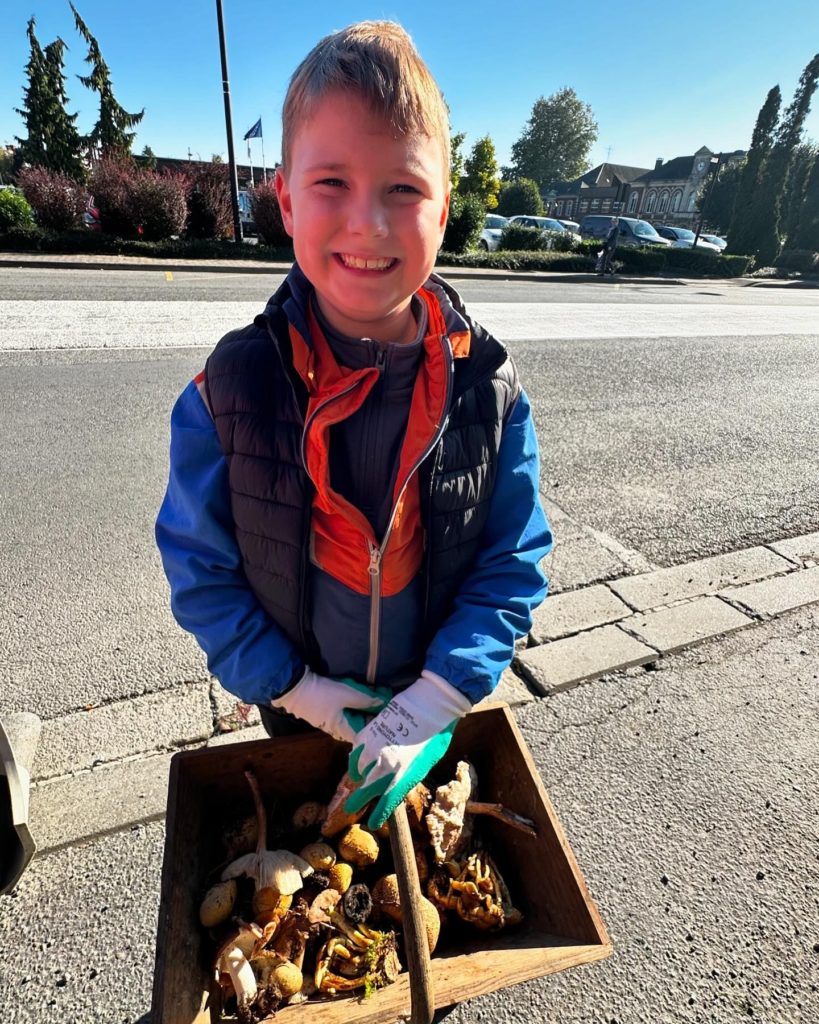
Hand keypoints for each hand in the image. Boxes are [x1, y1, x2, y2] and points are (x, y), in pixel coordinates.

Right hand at [270, 669, 390, 743]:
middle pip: (360, 726)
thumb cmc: (322, 694)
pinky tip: (360, 694)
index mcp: (343, 730)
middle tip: (385, 703)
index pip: (366, 736)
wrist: (294, 687)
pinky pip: (344, 711)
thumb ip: (367, 700)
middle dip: (373, 715)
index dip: (378, 728)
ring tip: (376, 696)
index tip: (389, 717)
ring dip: (363, 708)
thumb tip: (384, 703)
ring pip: (352, 718)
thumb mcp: (348, 694)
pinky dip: (354, 705)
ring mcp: (330, 721)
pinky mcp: (325, 712)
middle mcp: (337, 729)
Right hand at [345, 671, 471, 828]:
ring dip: (358, 777)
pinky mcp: (369, 732)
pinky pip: (356, 751)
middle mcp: (385, 766)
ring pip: (356, 770)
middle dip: (356, 802)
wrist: (432, 703)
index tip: (373, 822)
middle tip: (351, 808)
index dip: (378, 815)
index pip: (385, 804)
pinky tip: (361, 758)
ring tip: (359, 778)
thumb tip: (396, 784)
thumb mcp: (425, 763)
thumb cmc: (436, 735)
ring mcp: (374, 748)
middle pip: (363, 791)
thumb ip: (408, 776)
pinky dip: (356, 758)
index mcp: (402, 777)